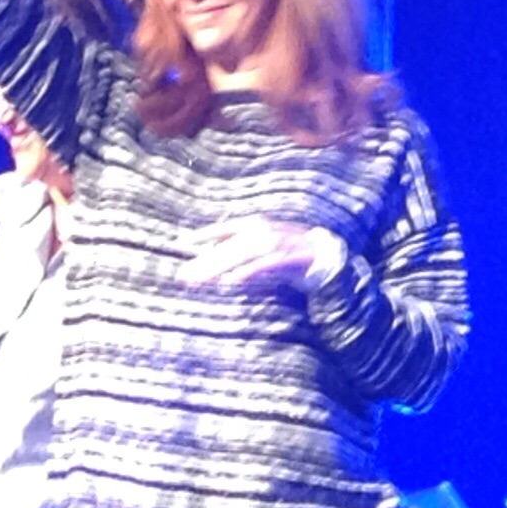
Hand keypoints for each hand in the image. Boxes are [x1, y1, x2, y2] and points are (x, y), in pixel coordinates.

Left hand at [175, 216, 333, 291]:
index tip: (180, 243)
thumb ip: (239, 251)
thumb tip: (212, 258)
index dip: (202, 236)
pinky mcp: (288, 257)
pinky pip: (263, 265)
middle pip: (227, 247)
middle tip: (183, 276)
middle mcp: (262, 230)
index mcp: (254, 225)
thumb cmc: (289, 252)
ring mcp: (276, 243)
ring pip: (241, 255)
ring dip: (218, 268)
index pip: (222, 230)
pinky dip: (246, 272)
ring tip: (199, 281)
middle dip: (204, 262)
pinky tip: (230, 282)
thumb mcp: (261, 248)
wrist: (326, 254)